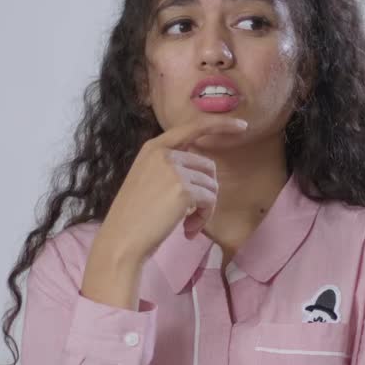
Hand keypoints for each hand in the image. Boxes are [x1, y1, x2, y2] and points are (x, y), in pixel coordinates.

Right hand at [96, 116, 247, 260]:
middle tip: (192, 216)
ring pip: (211, 185)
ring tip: (189, 225)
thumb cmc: (134, 216)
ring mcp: (174, 170)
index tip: (242, 125)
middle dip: (206, 192)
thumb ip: (170, 168)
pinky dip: (204, 218)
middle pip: (208, 166)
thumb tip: (205, 173)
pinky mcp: (184, 189)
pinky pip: (210, 201)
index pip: (193, 127)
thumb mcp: (147, 179)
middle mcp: (164, 153)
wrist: (122, 239)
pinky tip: (188, 231)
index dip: (220, 124)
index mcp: (153, 147)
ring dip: (205, 209)